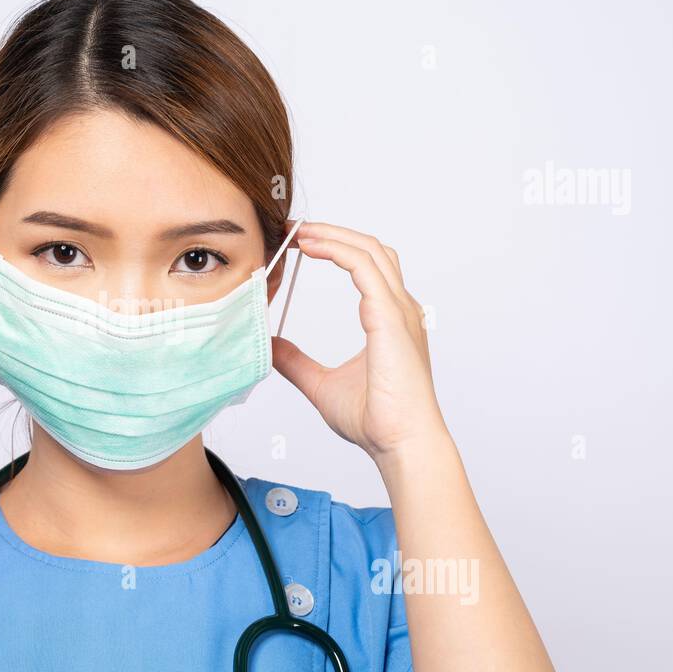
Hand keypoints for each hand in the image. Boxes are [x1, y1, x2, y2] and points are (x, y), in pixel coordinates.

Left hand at [271, 220, 449, 466]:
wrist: (401, 442)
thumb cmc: (377, 421)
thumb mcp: (320, 384)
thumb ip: (296, 362)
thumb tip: (270, 346)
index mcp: (388, 320)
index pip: (366, 266)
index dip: (335, 247)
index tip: (300, 242)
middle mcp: (398, 309)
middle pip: (370, 249)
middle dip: (333, 232)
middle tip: (294, 228)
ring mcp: (398, 311)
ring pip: (369, 250)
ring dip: (333, 235)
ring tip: (299, 232)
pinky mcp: (390, 318)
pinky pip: (365, 268)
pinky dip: (338, 250)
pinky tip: (311, 247)